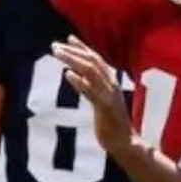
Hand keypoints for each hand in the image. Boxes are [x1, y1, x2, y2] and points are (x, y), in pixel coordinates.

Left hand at [51, 36, 133, 151]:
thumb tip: (75, 73)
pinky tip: (68, 75)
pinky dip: (80, 82)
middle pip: (92, 62)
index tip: (69, 39)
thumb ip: (91, 87)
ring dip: (73, 60)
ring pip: (91, 71)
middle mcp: (111, 85)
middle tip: (55, 46)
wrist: (125, 142)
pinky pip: (92, 92)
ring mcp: (109, 95)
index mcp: (111, 82)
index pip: (96, 59)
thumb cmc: (112, 124)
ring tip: (58, 53)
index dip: (83, 48)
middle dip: (73, 51)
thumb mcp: (101, 101)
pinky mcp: (105, 108)